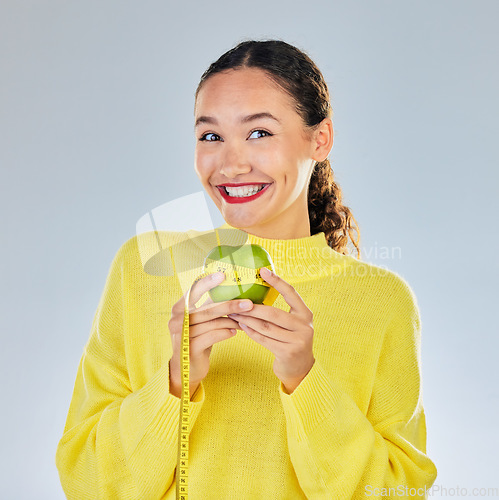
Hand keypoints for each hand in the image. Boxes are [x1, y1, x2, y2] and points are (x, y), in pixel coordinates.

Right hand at [168, 272, 253, 398]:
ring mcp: (181, 335)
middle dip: (230, 305)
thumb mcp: (201, 320)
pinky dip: (226, 333)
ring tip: (244, 321)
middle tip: (249, 303)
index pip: (192, 290)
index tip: (223, 275)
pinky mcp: (189, 349)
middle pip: (207, 309)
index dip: (207, 282)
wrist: (187, 368)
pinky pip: (212, 336)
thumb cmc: (198, 338)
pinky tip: (234, 332)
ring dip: (231, 321)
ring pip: (212, 323)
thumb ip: (210, 304)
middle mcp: (176, 320)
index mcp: (178, 308)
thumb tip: (232, 286)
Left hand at [228, 267, 314, 393]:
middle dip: (252, 307)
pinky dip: (251, 332)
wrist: (300, 369)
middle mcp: (304, 326)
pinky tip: (241, 326)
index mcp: (305, 314)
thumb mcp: (292, 324)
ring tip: (234, 314)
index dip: (277, 281)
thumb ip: (281, 311)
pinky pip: (264, 339)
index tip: (262, 270)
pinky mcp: (287, 352)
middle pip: (273, 313)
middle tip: (236, 302)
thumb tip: (254, 293)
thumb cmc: (291, 340)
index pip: (291, 293)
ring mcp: (297, 340)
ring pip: (266, 327)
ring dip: (247, 320)